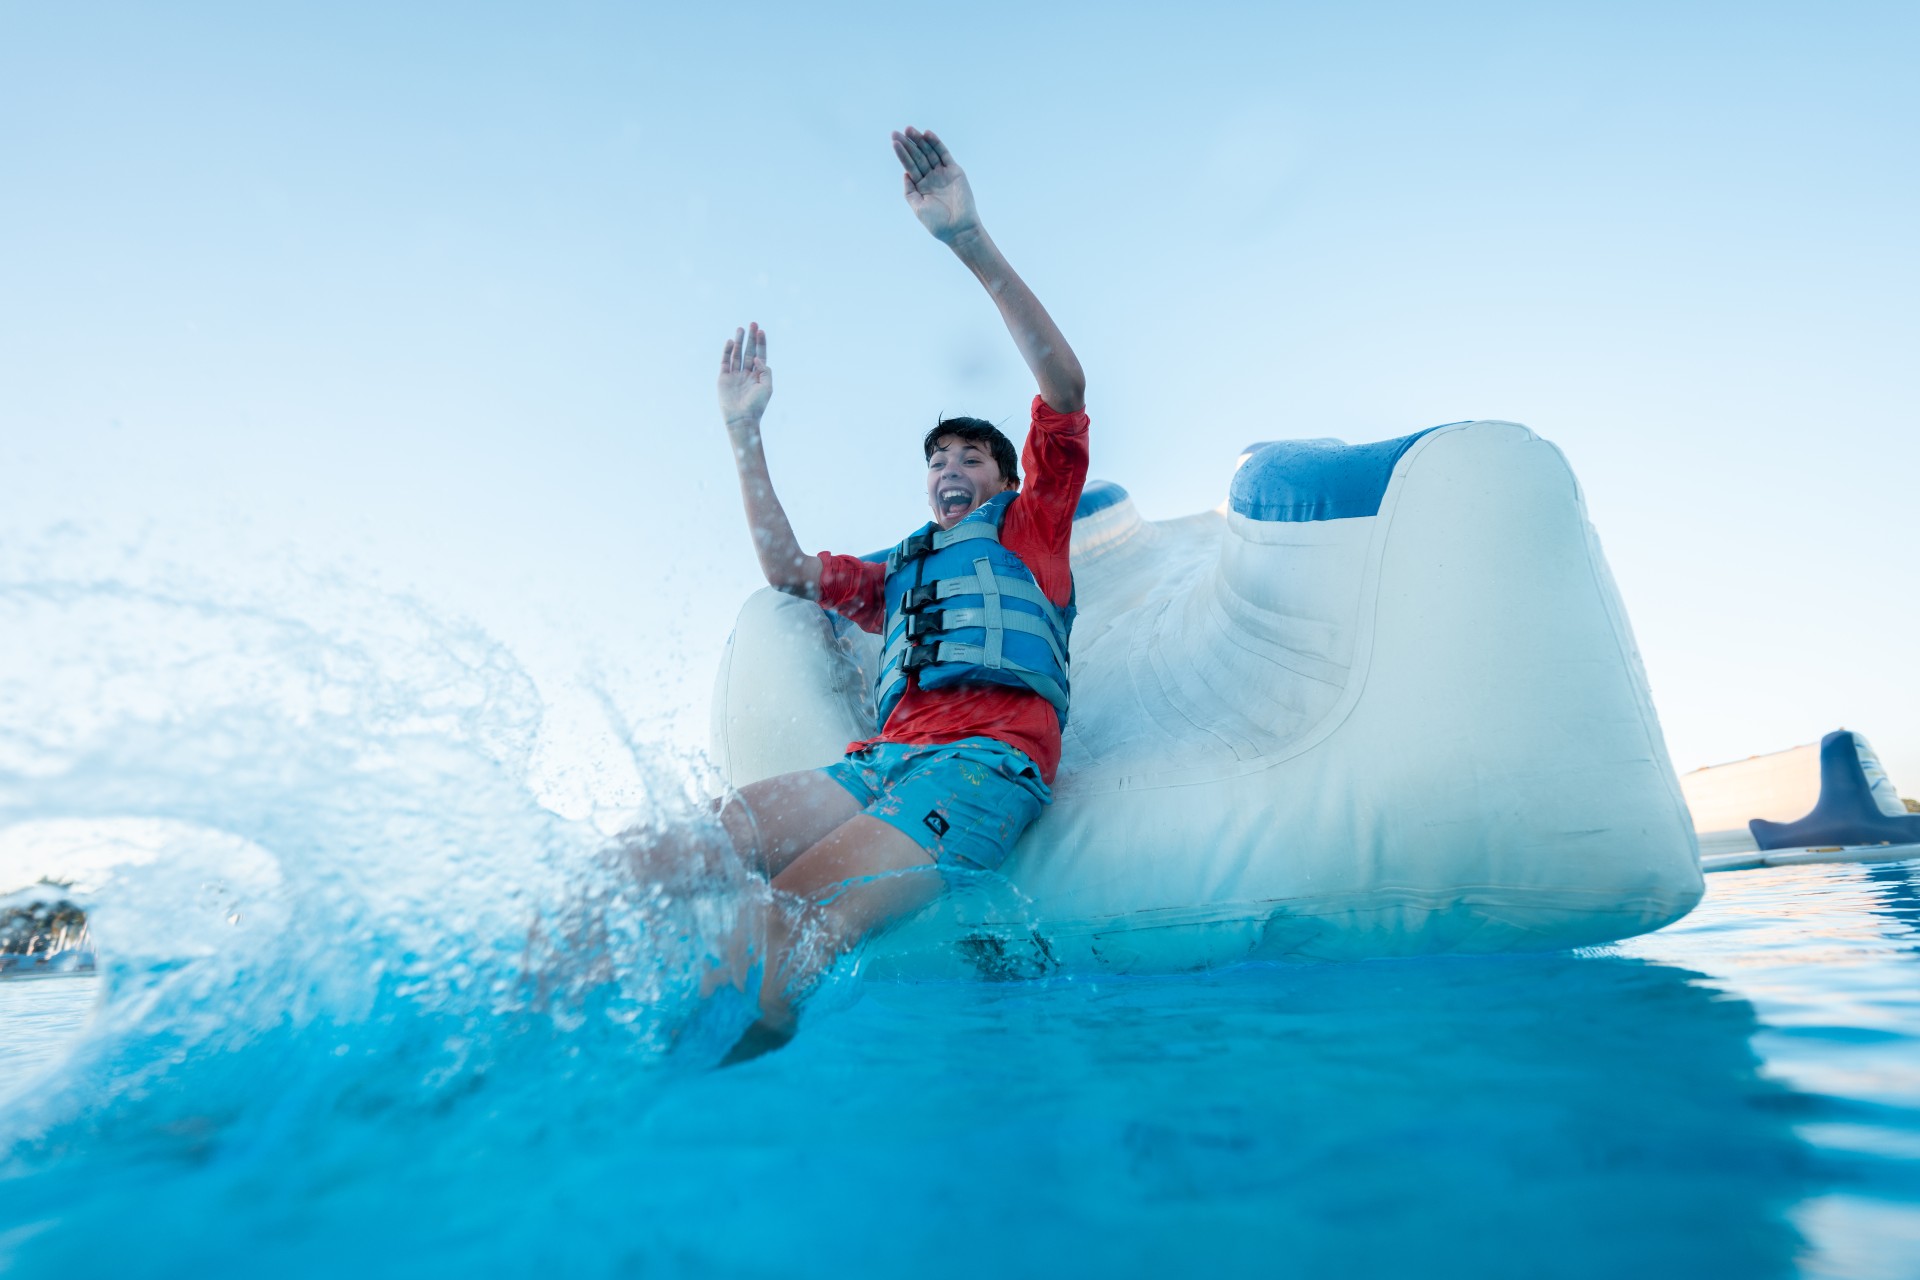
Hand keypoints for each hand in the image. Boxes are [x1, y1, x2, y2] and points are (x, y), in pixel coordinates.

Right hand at [718, 323, 771, 426]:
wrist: (741, 418)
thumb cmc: (756, 405)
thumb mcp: (767, 387)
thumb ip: (765, 370)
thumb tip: (757, 358)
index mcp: (758, 376)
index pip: (760, 355)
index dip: (761, 343)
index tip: (761, 331)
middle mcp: (746, 374)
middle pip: (749, 351)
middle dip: (750, 338)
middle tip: (752, 323)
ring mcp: (735, 375)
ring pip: (737, 354)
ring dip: (739, 341)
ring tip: (741, 328)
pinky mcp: (724, 378)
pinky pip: (725, 361)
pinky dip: (727, 351)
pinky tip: (731, 341)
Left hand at [893, 127, 978, 243]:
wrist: (959, 228)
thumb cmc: (937, 222)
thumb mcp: (918, 207)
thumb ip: (910, 191)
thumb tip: (905, 173)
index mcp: (921, 186)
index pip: (910, 166)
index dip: (902, 153)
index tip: (893, 141)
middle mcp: (931, 178)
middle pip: (918, 157)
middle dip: (908, 144)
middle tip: (898, 132)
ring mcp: (943, 174)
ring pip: (929, 153)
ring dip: (920, 141)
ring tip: (909, 130)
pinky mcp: (955, 171)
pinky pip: (944, 154)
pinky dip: (936, 144)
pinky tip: (927, 134)